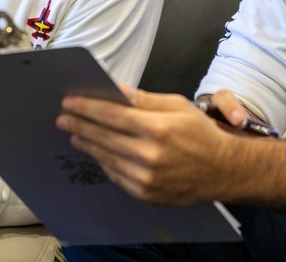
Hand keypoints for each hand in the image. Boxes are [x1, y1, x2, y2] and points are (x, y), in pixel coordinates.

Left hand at [56, 85, 240, 205]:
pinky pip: (117, 176)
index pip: (112, 116)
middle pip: (104, 137)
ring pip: (107, 158)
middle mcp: (149, 155)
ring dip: (88, 145)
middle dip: (80, 126)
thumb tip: (116, 91)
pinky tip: (98, 153)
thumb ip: (146, 100)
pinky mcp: (146, 194)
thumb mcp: (178, 106)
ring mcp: (146, 178)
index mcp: (157, 128)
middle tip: (63, 119)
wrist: (222, 170)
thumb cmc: (201, 132)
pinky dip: (104, 162)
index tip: (69, 102)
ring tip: (76, 135)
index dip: (87, 108)